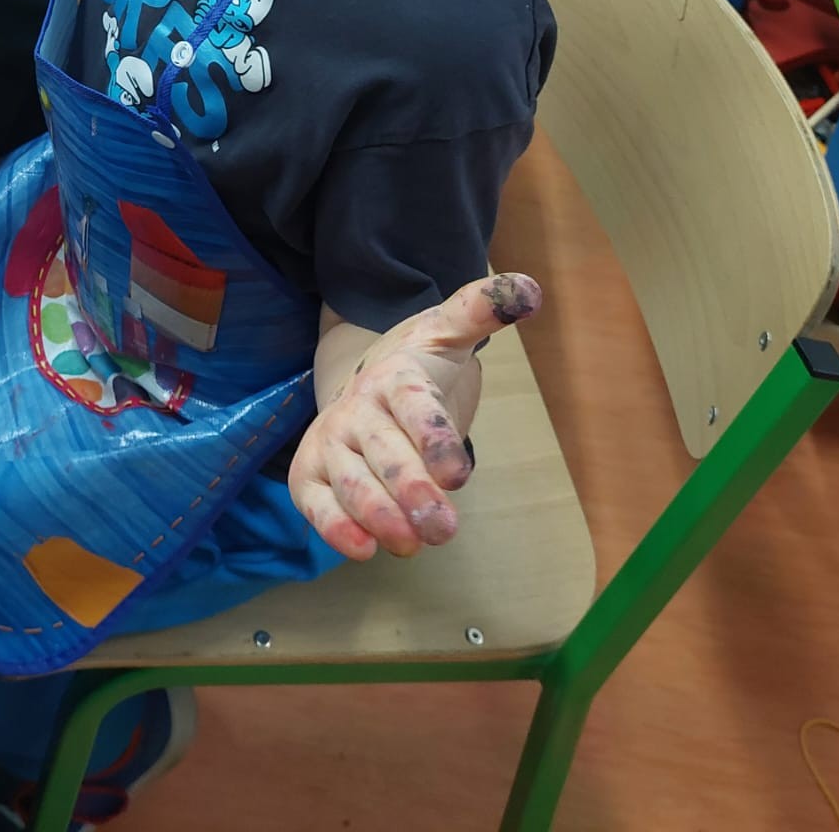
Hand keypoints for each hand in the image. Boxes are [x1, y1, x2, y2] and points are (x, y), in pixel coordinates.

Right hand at [289, 273, 541, 561]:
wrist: (362, 381)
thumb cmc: (417, 367)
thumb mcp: (450, 334)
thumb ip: (484, 312)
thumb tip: (528, 290)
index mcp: (395, 378)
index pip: (414, 408)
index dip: (434, 440)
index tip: (458, 475)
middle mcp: (357, 409)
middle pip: (383, 453)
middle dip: (410, 491)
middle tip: (443, 529)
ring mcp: (331, 443)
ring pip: (350, 482)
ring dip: (378, 515)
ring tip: (411, 544)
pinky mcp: (310, 475)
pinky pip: (316, 504)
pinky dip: (334, 527)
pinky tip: (363, 549)